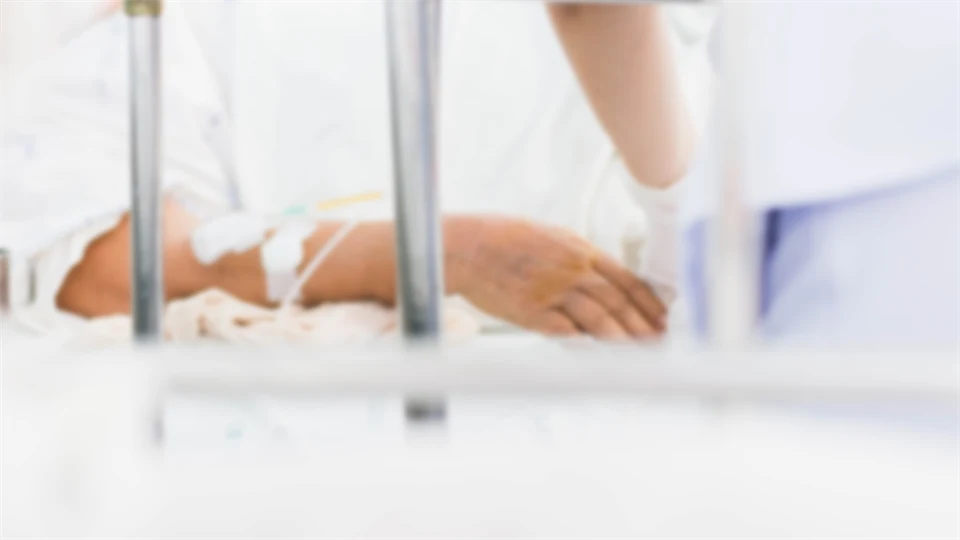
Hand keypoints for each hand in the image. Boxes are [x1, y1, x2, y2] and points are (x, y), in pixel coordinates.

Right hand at [446, 216, 665, 339]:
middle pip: (619, 302)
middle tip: (660, 342)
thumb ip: (576, 255)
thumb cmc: (502, 238)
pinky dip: (587, 346)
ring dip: (623, 340)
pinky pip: (568, 333)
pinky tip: (602, 356)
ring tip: (640, 355)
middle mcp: (573, 269)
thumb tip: (599, 276)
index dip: (648, 302)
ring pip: (600, 320)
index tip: (661, 317)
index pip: (627, 279)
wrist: (467, 247)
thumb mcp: (549, 235)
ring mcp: (554, 292)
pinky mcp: (534, 312)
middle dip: (643, 325)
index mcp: (580, 249)